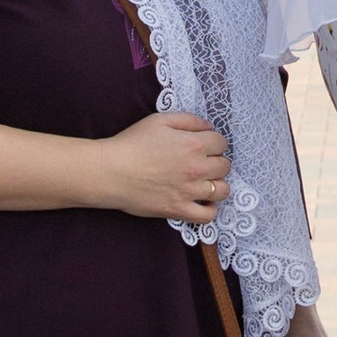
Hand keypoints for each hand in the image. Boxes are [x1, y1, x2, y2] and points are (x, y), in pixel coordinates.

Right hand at [96, 112, 231, 222]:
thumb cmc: (132, 143)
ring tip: (205, 183)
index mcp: (193, 144)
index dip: (215, 143)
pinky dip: (210, 210)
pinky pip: (207, 216)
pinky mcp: (178, 210)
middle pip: (225, 166)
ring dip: (217, 185)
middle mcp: (196, 168)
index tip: (206, 145)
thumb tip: (208, 127)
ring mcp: (189, 191)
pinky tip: (202, 202)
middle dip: (217, 162)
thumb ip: (188, 120)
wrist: (110, 172)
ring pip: (222, 190)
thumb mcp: (159, 120)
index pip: (222, 143)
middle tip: (204, 163)